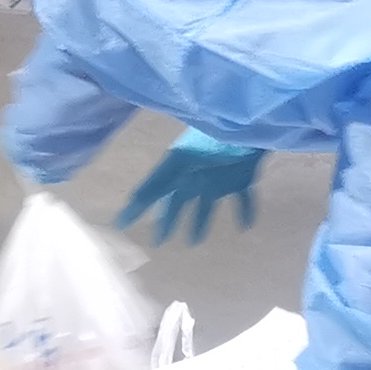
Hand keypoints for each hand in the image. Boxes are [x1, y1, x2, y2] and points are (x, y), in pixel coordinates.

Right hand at [118, 130, 263, 245]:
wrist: (243, 127)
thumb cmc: (208, 143)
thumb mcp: (176, 164)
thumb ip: (153, 188)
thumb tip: (126, 208)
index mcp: (177, 172)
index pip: (154, 195)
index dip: (140, 208)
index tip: (124, 225)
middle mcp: (194, 177)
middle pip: (178, 203)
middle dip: (169, 220)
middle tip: (160, 242)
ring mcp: (218, 179)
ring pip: (206, 206)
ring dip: (201, 222)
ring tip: (194, 242)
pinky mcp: (241, 180)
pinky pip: (244, 199)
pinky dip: (245, 212)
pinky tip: (246, 227)